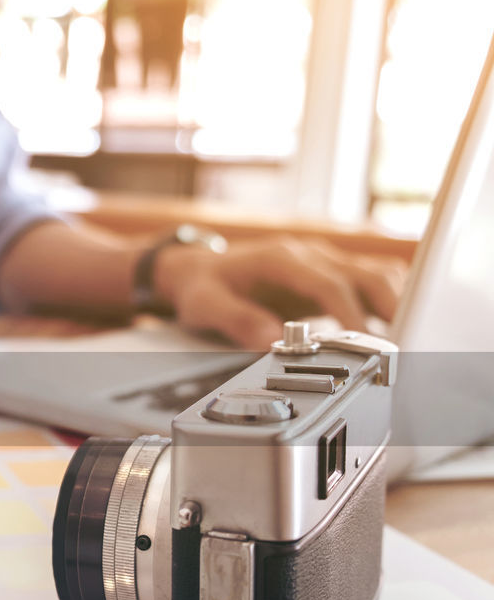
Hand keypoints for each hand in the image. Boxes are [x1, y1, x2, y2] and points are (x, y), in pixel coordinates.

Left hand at [154, 237, 406, 349]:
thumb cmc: (201, 286)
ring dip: (393, 303)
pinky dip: (386, 302)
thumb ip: (236, 320)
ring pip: (375, 274)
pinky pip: (368, 281)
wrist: (195, 269)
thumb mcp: (204, 304)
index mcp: (280, 259)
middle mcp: (307, 255)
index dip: (350, 313)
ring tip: (404, 339)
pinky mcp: (327, 275)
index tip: (363, 342)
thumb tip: (269, 341)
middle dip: (388, 307)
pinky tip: (390, 328)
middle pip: (366, 274)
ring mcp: (321, 262)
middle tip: (400, 344)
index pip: (329, 283)